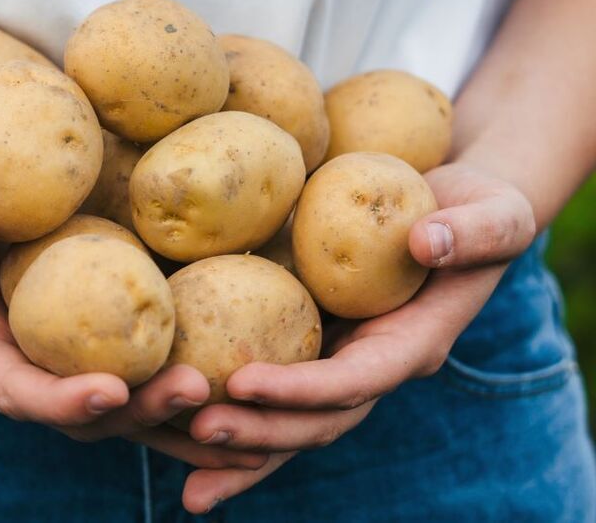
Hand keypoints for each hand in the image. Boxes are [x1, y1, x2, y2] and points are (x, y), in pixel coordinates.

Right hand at [0, 165, 266, 469]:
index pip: (16, 391)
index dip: (61, 400)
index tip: (110, 390)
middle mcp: (24, 368)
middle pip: (87, 411)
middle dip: (142, 410)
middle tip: (201, 389)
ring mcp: (63, 358)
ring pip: (128, 402)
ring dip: (183, 412)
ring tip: (251, 405)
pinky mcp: (95, 334)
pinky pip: (146, 363)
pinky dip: (194, 380)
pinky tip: (253, 373)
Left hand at [178, 162, 535, 513]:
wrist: (457, 211)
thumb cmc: (480, 208)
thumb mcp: (497, 213)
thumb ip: (475, 231)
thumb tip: (427, 244)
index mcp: (411, 346)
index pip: (354, 381)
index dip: (301, 389)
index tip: (242, 381)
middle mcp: (370, 367)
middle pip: (313, 418)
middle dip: (258, 431)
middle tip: (195, 430)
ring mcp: (337, 361)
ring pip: (285, 420)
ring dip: (236, 443)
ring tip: (174, 459)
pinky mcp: (308, 345)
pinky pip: (266, 385)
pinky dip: (228, 410)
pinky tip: (170, 423)